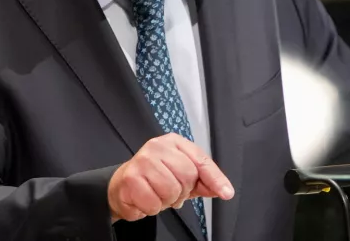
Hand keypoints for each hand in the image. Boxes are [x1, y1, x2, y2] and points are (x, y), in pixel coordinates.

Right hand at [108, 133, 233, 221]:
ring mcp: (142, 160)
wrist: (123, 186)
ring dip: (166, 201)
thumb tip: (224, 190)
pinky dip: (152, 208)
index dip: (215, 178)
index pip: (200, 160)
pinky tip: (146, 199)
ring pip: (171, 190)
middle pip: (187, 175)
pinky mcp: (130, 177)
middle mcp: (157, 146)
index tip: (226, 193)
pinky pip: (154, 203)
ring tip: (157, 195)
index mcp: (174, 142)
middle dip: (182, 192)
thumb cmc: (155, 179)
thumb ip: (204, 181)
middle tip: (171, 192)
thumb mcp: (183, 177)